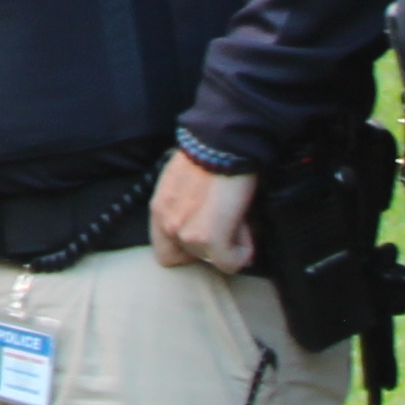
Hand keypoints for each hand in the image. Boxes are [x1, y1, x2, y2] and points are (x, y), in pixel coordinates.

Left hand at [147, 153, 255, 276]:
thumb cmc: (210, 154)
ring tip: (237, 216)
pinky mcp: (209, 238)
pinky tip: (245, 224)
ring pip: (213, 260)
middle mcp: (168, 224)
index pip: (166, 255)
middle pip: (193, 259)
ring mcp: (186, 233)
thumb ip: (185, 207)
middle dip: (212, 246)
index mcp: (159, 210)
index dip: (190, 251)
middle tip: (228, 224)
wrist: (224, 142)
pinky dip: (244, 250)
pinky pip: (231, 262)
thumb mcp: (184, 181)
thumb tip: (211, 225)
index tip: (208, 234)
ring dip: (229, 243)